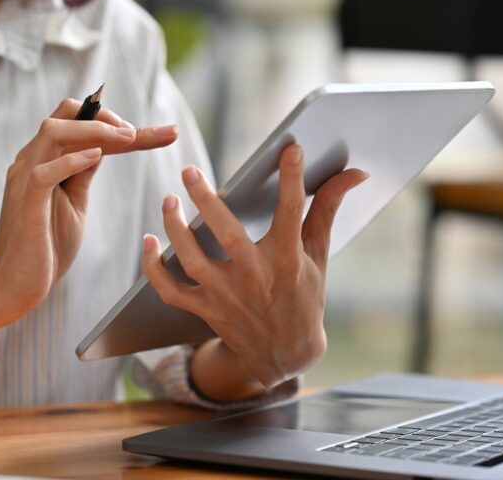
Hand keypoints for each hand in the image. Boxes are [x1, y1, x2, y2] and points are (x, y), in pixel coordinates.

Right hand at [0, 98, 177, 318]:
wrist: (15, 286)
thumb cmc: (46, 246)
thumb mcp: (74, 201)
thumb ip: (83, 173)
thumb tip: (103, 147)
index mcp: (45, 159)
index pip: (80, 122)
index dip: (121, 122)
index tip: (165, 133)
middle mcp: (32, 160)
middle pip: (65, 114)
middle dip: (107, 116)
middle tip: (140, 132)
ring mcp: (25, 179)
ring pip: (53, 131)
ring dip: (94, 129)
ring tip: (128, 138)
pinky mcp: (26, 203)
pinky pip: (44, 172)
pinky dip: (72, 160)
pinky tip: (97, 156)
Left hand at [142, 144, 367, 390]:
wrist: (286, 354)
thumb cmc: (303, 294)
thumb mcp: (318, 253)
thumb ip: (328, 208)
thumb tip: (355, 173)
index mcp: (288, 260)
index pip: (292, 213)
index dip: (293, 180)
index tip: (291, 149)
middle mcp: (256, 277)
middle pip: (226, 235)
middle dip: (206, 202)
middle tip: (189, 171)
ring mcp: (227, 296)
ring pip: (191, 260)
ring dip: (175, 229)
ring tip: (169, 200)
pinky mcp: (206, 309)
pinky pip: (171, 289)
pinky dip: (153, 268)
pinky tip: (148, 241)